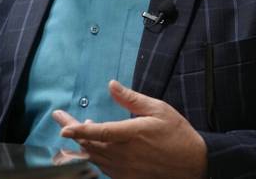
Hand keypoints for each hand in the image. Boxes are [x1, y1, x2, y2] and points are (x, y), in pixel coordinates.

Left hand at [53, 80, 207, 178]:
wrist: (195, 164)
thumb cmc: (178, 134)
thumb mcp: (158, 109)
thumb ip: (131, 99)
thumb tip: (112, 85)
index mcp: (133, 134)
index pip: (99, 132)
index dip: (79, 130)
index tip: (63, 126)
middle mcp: (126, 154)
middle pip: (91, 144)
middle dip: (73, 130)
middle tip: (61, 118)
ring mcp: (126, 168)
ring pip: (95, 157)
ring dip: (83, 143)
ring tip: (77, 129)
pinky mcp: (128, 178)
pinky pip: (104, 168)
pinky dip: (95, 156)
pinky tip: (94, 146)